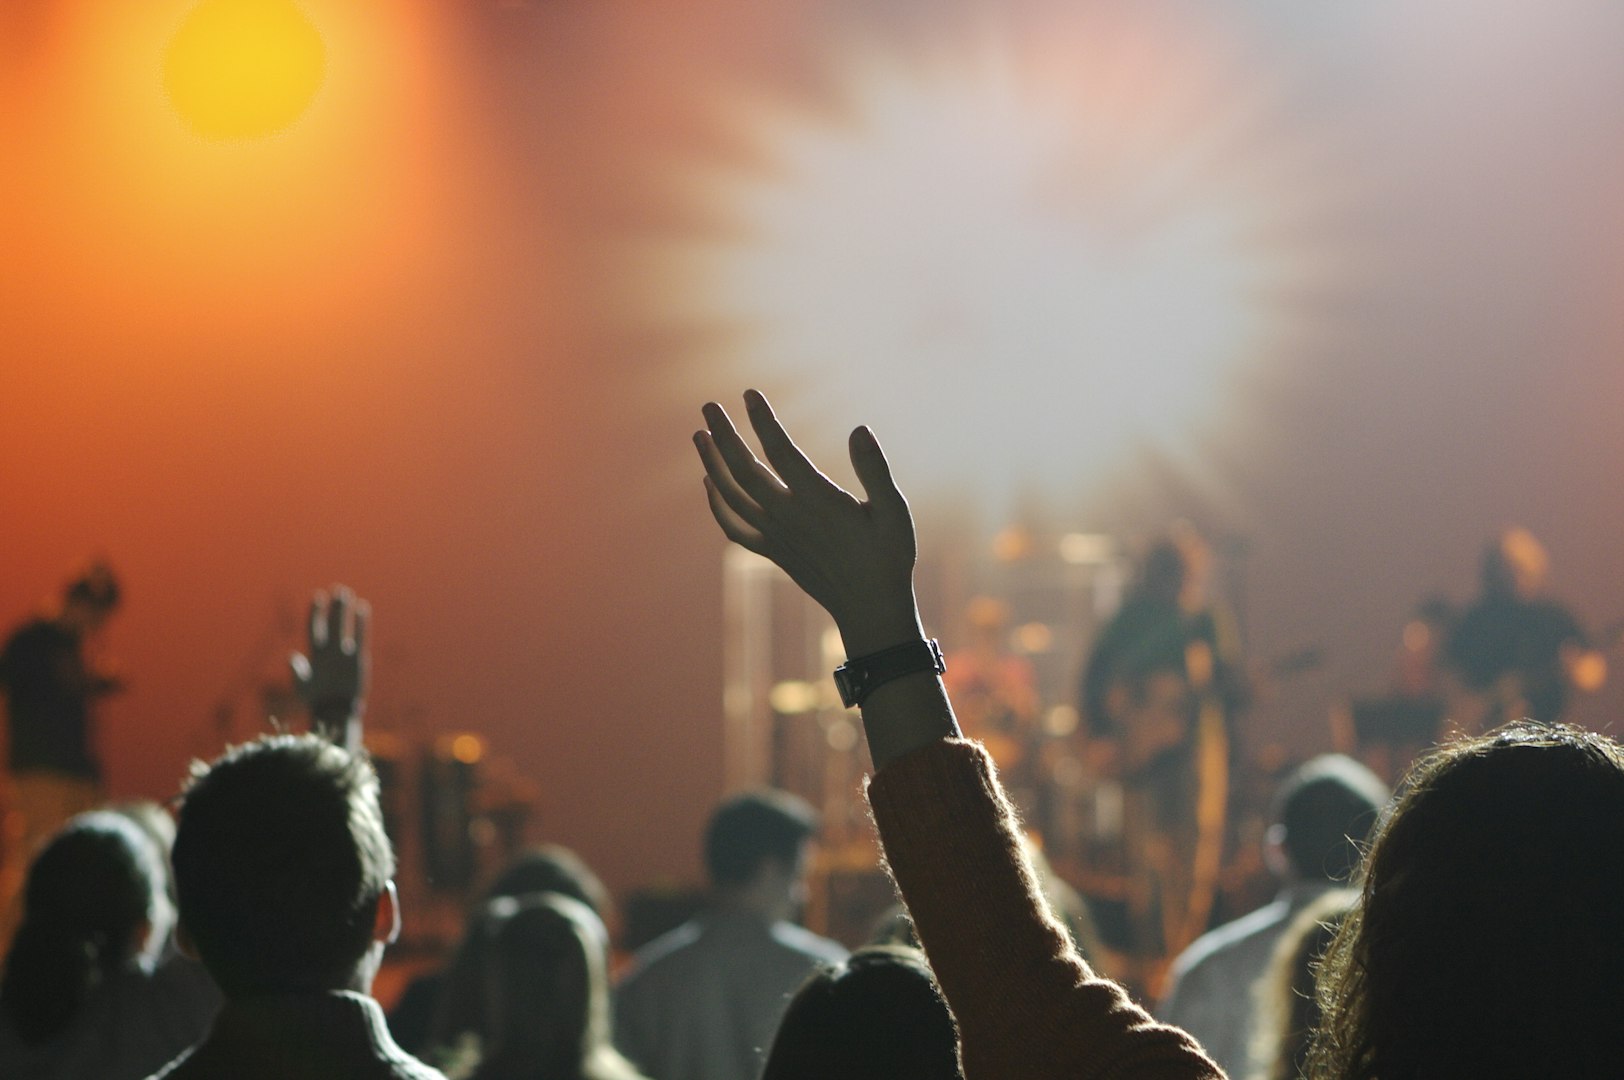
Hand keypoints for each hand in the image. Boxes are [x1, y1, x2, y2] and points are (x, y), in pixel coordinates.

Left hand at [290, 585, 369, 748]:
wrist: (334, 711)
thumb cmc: (315, 699)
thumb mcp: (303, 686)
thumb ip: (298, 671)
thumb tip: (291, 656)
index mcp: (314, 653)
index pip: (314, 628)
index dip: (315, 613)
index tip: (317, 597)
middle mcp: (329, 650)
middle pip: (331, 623)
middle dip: (333, 608)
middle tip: (337, 590)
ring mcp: (343, 653)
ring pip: (345, 627)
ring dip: (346, 612)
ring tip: (348, 594)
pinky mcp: (357, 659)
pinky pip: (359, 638)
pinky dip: (361, 624)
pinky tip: (363, 608)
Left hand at [695, 390, 921, 656]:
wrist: (870, 609)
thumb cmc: (888, 557)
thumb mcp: (895, 512)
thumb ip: (875, 470)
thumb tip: (859, 429)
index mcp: (819, 502)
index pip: (781, 452)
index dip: (763, 421)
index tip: (749, 394)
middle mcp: (789, 517)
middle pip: (744, 470)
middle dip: (724, 435)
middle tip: (708, 406)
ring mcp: (776, 536)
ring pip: (731, 496)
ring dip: (711, 464)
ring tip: (700, 435)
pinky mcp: (772, 552)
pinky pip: (734, 527)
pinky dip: (716, 505)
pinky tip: (708, 484)